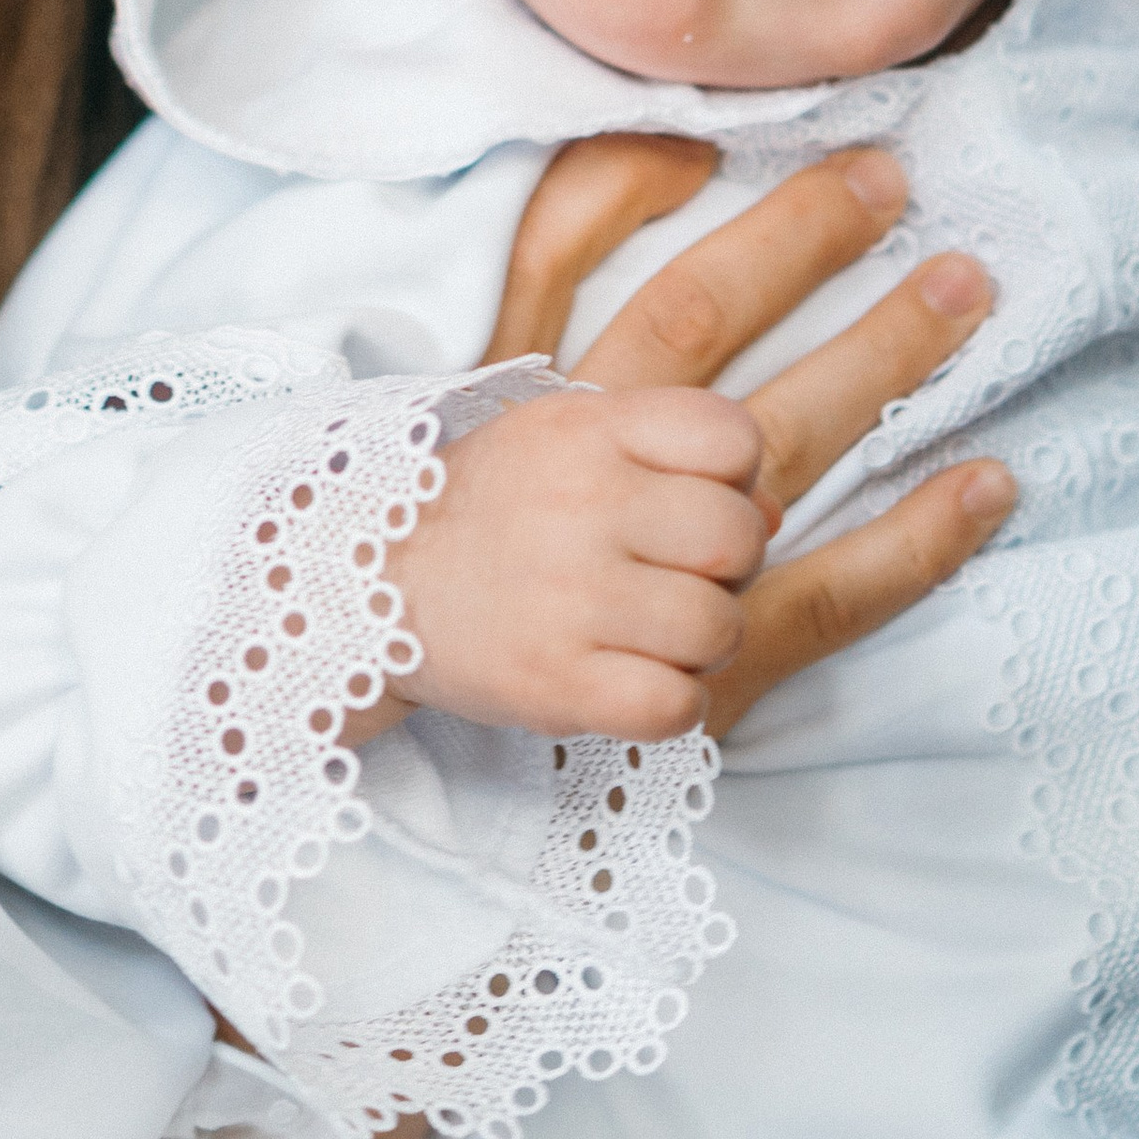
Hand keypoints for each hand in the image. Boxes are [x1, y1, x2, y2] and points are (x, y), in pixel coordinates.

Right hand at [370, 137, 1012, 744]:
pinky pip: (726, 672)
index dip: (796, 270)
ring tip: (813, 527)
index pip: (706, 345)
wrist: (361, 604)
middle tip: (974, 278)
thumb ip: (572, 230)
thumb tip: (682, 148)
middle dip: (886, 343)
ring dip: (771, 560)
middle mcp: (590, 502)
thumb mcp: (504, 333)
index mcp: (570, 410)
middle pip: (771, 426)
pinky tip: (919, 558)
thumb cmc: (468, 466)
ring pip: (747, 572)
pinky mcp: (596, 700)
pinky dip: (807, 632)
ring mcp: (595, 607)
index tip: (880, 189)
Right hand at [382, 382, 769, 737]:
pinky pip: (677, 706)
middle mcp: (582, 504)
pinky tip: (632, 681)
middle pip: (737, 537)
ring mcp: (568, 597)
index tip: (688, 497)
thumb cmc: (492, 509)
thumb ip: (670, 453)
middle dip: (726, 567)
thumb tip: (771, 512)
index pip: (732, 437)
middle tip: (674, 576)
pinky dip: (671, 704)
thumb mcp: (568, 441)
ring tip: (649, 633)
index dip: (732, 476)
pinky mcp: (555, 685)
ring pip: (718, 628)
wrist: (368, 583)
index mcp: (589, 431)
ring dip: (701, 642)